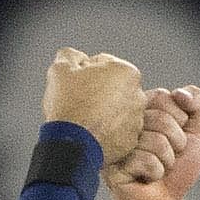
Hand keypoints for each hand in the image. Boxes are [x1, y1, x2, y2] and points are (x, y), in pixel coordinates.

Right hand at [42, 47, 146, 161]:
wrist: (71, 144)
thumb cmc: (69, 106)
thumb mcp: (61, 68)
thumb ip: (71, 55)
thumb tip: (75, 58)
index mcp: (127, 72)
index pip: (101, 64)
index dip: (83, 72)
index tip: (75, 83)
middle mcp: (138, 96)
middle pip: (111, 87)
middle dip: (96, 92)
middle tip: (78, 101)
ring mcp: (136, 121)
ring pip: (115, 110)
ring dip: (102, 112)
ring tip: (83, 119)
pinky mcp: (130, 142)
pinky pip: (116, 131)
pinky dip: (105, 131)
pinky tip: (90, 132)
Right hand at [111, 84, 199, 199]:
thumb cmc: (177, 169)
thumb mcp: (194, 131)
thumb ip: (195, 103)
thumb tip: (182, 93)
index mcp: (140, 109)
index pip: (164, 96)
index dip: (179, 120)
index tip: (175, 136)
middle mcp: (124, 124)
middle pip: (161, 118)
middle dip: (176, 142)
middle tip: (168, 156)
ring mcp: (116, 144)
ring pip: (156, 141)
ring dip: (166, 160)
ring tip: (158, 168)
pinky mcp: (112, 166)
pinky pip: (147, 161)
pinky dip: (156, 172)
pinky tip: (147, 178)